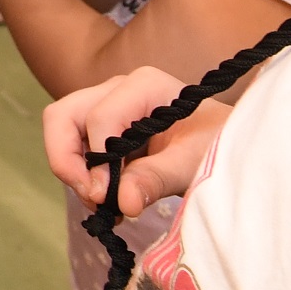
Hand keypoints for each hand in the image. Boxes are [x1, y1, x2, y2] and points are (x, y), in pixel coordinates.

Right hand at [43, 66, 224, 217]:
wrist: (229, 150)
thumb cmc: (219, 148)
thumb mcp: (193, 164)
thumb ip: (156, 178)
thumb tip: (122, 201)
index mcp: (143, 86)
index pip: (99, 118)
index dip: (98, 161)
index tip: (108, 198)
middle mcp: (118, 89)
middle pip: (63, 115)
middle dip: (66, 159)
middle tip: (90, 197)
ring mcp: (107, 105)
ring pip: (62, 128)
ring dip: (72, 169)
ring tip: (101, 203)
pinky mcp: (104, 127)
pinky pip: (76, 146)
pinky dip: (83, 174)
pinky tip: (108, 200)